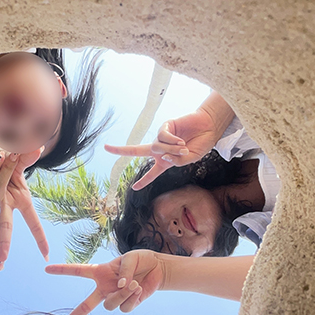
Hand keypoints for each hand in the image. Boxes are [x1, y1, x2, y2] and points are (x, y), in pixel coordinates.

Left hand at [0, 144, 49, 262]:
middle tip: (2, 259)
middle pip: (6, 225)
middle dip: (4, 241)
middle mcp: (6, 204)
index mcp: (21, 202)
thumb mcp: (22, 161)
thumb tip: (37, 147)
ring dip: (6, 168)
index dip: (40, 239)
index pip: (33, 224)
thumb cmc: (10, 161)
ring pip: (0, 186)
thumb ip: (28, 158)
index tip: (45, 256)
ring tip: (10, 154)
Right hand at [45, 250, 168, 314]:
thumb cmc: (140, 260)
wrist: (157, 269)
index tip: (47, 269)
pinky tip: (138, 290)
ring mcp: (115, 297)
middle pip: (86, 305)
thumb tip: (121, 285)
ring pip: (110, 305)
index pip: (78, 271)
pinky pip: (125, 308)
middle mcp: (104, 288)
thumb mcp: (130, 258)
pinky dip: (132, 298)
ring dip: (122, 294)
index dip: (62, 270)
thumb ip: (124, 271)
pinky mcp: (127, 304)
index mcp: (100, 272)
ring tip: (134, 283)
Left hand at [104, 107, 218, 189]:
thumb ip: (177, 162)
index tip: (134, 188)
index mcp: (165, 161)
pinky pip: (162, 136)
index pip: (152, 173)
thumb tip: (164, 158)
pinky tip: (180, 140)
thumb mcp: (191, 159)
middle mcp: (160, 150)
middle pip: (137, 151)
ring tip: (183, 147)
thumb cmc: (201, 144)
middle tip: (106, 147)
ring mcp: (161, 138)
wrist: (209, 127)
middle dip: (121, 150)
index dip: (144, 181)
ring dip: (170, 149)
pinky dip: (171, 141)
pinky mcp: (165, 126)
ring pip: (156, 147)